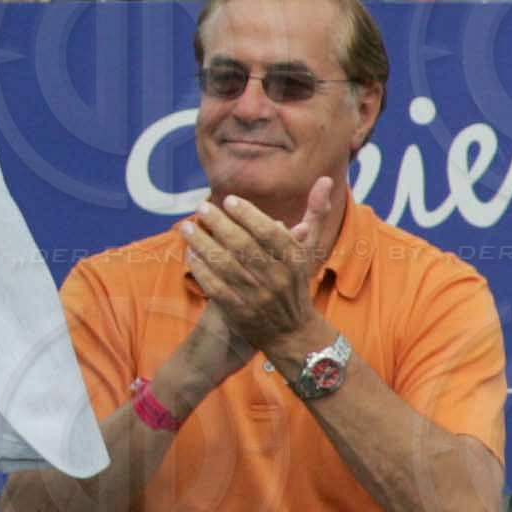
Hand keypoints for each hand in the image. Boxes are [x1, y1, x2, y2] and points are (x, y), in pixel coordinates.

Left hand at [183, 178, 339, 362]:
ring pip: (226, 266)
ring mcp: (258, 297)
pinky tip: (191, 254)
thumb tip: (324, 179)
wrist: (293, 333)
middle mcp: (278, 278)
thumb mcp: (309, 250)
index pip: (270, 233)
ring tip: (187, 227)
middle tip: (201, 208)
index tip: (229, 200)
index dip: (249, 215)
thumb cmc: (296, 281)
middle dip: (220, 224)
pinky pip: (216, 288)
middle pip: (244, 247)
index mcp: (295, 260)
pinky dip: (201, 270)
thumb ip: (315, 214)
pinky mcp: (240, 313)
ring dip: (203, 244)